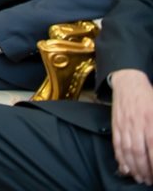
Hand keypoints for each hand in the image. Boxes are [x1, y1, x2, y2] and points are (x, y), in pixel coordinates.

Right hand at [111, 69, 152, 183]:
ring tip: (139, 178)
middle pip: (139, 152)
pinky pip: (117, 144)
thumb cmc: (148, 98)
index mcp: (150, 120)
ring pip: (127, 150)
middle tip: (149, 180)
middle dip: (145, 169)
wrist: (129, 83)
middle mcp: (137, 124)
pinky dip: (120, 158)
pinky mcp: (115, 125)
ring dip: (133, 167)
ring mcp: (124, 125)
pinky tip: (124, 167)